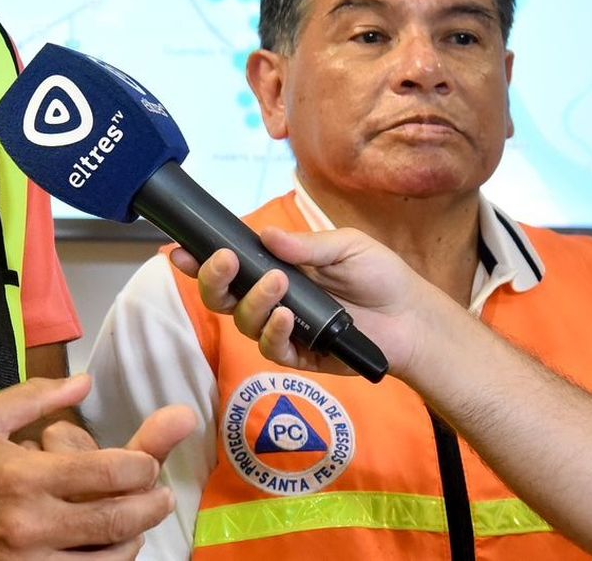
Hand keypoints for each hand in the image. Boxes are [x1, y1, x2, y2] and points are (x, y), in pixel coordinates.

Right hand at [0, 375, 179, 558]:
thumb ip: (37, 397)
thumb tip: (85, 382)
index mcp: (26, 476)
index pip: (111, 473)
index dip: (143, 465)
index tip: (147, 462)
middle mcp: (33, 526)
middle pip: (119, 520)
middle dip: (151, 504)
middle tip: (160, 494)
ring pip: (108, 559)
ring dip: (132, 539)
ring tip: (137, 522)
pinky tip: (102, 549)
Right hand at [172, 226, 439, 377]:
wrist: (413, 318)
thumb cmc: (380, 277)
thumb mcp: (344, 246)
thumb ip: (304, 245)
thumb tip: (263, 236)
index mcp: (276, 268)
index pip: (231, 264)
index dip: (200, 259)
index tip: (179, 249)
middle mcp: (271, 299)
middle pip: (223, 296)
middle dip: (213, 278)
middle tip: (224, 260)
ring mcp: (283, 329)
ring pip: (243, 322)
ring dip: (253, 301)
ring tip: (277, 282)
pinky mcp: (299, 356)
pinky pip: (272, 348)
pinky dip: (274, 330)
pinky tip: (287, 316)